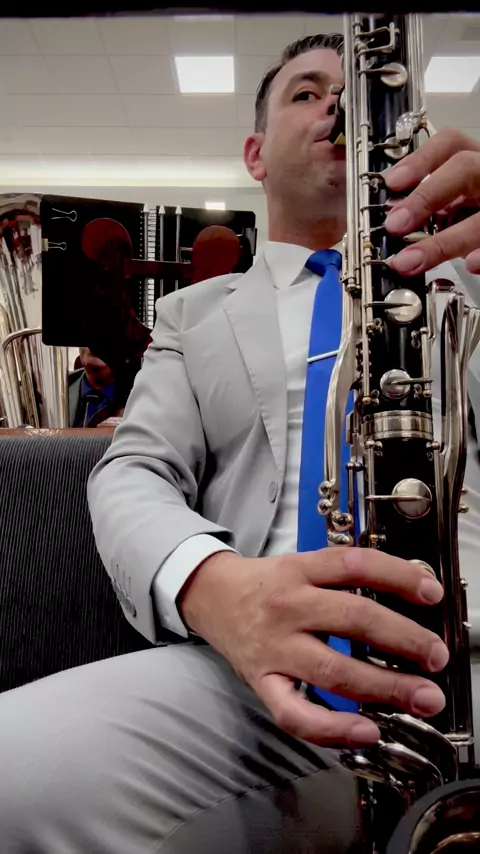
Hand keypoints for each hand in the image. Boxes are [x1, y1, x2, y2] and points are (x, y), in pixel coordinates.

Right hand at [179, 548, 447, 747]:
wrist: (209, 597)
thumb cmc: (264, 584)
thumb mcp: (301, 564)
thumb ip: (343, 576)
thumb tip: (405, 592)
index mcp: (300, 570)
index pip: (354, 564)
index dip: (397, 576)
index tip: (432, 593)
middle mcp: (288, 606)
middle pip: (352, 618)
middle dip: (404, 639)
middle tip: (436, 655)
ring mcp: (274, 648)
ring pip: (334, 669)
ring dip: (385, 686)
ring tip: (422, 696)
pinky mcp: (263, 683)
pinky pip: (297, 714)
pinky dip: (334, 728)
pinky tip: (367, 731)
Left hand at [383, 128, 479, 274]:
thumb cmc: (478, 211)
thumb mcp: (459, 201)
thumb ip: (434, 204)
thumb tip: (395, 218)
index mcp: (477, 163)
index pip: (451, 143)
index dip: (420, 160)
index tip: (392, 183)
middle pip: (465, 169)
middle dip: (426, 196)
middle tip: (394, 225)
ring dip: (444, 242)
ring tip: (411, 262)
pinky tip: (471, 264)